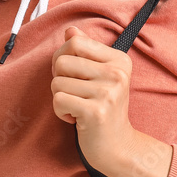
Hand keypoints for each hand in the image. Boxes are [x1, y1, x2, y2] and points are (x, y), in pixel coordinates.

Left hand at [50, 25, 171, 176]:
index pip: (75, 42)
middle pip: (62, 60)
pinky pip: (58, 100)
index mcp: (119, 59)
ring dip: (60, 98)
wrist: (117, 146)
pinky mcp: (96, 111)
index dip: (63, 57)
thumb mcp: (99, 76)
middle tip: (74, 93)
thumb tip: (70, 30)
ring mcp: (108, 92)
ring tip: (77, 107)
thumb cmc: (103, 108)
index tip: (73, 75)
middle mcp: (117, 73)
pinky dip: (60, 112)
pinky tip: (75, 118)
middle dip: (60, 78)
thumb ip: (85, 51)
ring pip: (57, 82)